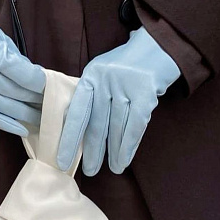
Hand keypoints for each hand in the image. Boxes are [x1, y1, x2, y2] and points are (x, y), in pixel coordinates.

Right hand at [0, 0, 45, 136]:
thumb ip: (16, 60)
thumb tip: (35, 81)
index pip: (23, 75)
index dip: (40, 84)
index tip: (53, 88)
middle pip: (14, 92)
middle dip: (35, 101)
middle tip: (53, 108)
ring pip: (1, 106)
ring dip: (24, 115)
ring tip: (41, 120)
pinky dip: (3, 123)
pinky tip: (19, 128)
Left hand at [57, 26, 180, 174]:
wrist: (157, 48)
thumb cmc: (125, 67)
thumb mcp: (103, 75)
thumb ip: (92, 97)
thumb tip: (78, 133)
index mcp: (90, 76)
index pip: (77, 111)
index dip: (68, 138)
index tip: (62, 160)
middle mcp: (105, 81)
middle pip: (96, 122)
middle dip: (91, 150)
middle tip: (89, 172)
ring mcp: (126, 86)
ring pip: (116, 127)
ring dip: (113, 151)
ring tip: (111, 169)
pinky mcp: (145, 93)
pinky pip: (135, 126)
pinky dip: (129, 146)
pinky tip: (124, 160)